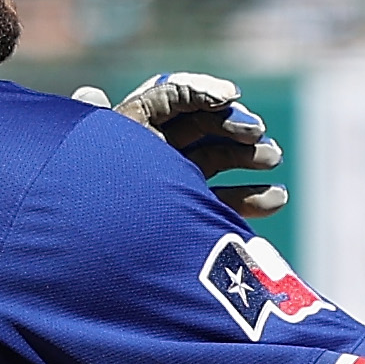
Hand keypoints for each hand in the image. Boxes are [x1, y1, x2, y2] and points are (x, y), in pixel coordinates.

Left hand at [79, 71, 285, 214]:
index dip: (198, 94)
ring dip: (247, 156)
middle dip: (231, 125)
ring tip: (273, 158)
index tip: (230, 97)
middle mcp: (145, 160)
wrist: (108, 269)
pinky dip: (250, 199)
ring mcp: (169, 192)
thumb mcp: (108, 149)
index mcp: (123, 136)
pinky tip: (276, 198)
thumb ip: (105, 120)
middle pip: (196, 129)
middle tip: (257, 133)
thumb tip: (88, 94)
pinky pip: (219, 206)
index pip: (164, 102)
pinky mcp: (188, 224)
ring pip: (212, 163)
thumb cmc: (103, 201)